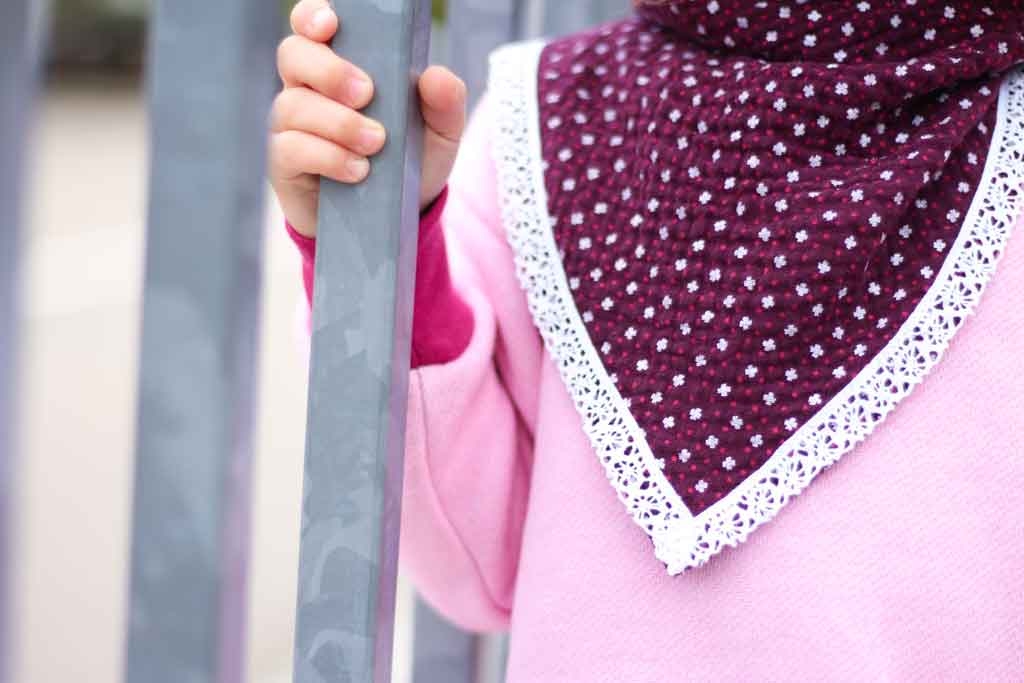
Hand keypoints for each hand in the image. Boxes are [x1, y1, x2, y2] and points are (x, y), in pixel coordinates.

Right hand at [270, 0, 467, 236]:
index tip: (330, 25)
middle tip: (367, 94)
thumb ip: (446, 103)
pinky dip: (328, 156)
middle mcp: (308, 89)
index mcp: (340, 66)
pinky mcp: (285, 164)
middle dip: (329, 70)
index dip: (312, 17)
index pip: (310, 25)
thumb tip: (437, 77)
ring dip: (338, 122)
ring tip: (376, 144)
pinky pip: (291, 148)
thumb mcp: (440, 134)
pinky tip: (358, 171)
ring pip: (292, 104)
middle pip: (292, 55)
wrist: (395, 221)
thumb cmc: (411, 164)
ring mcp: (291, 126)